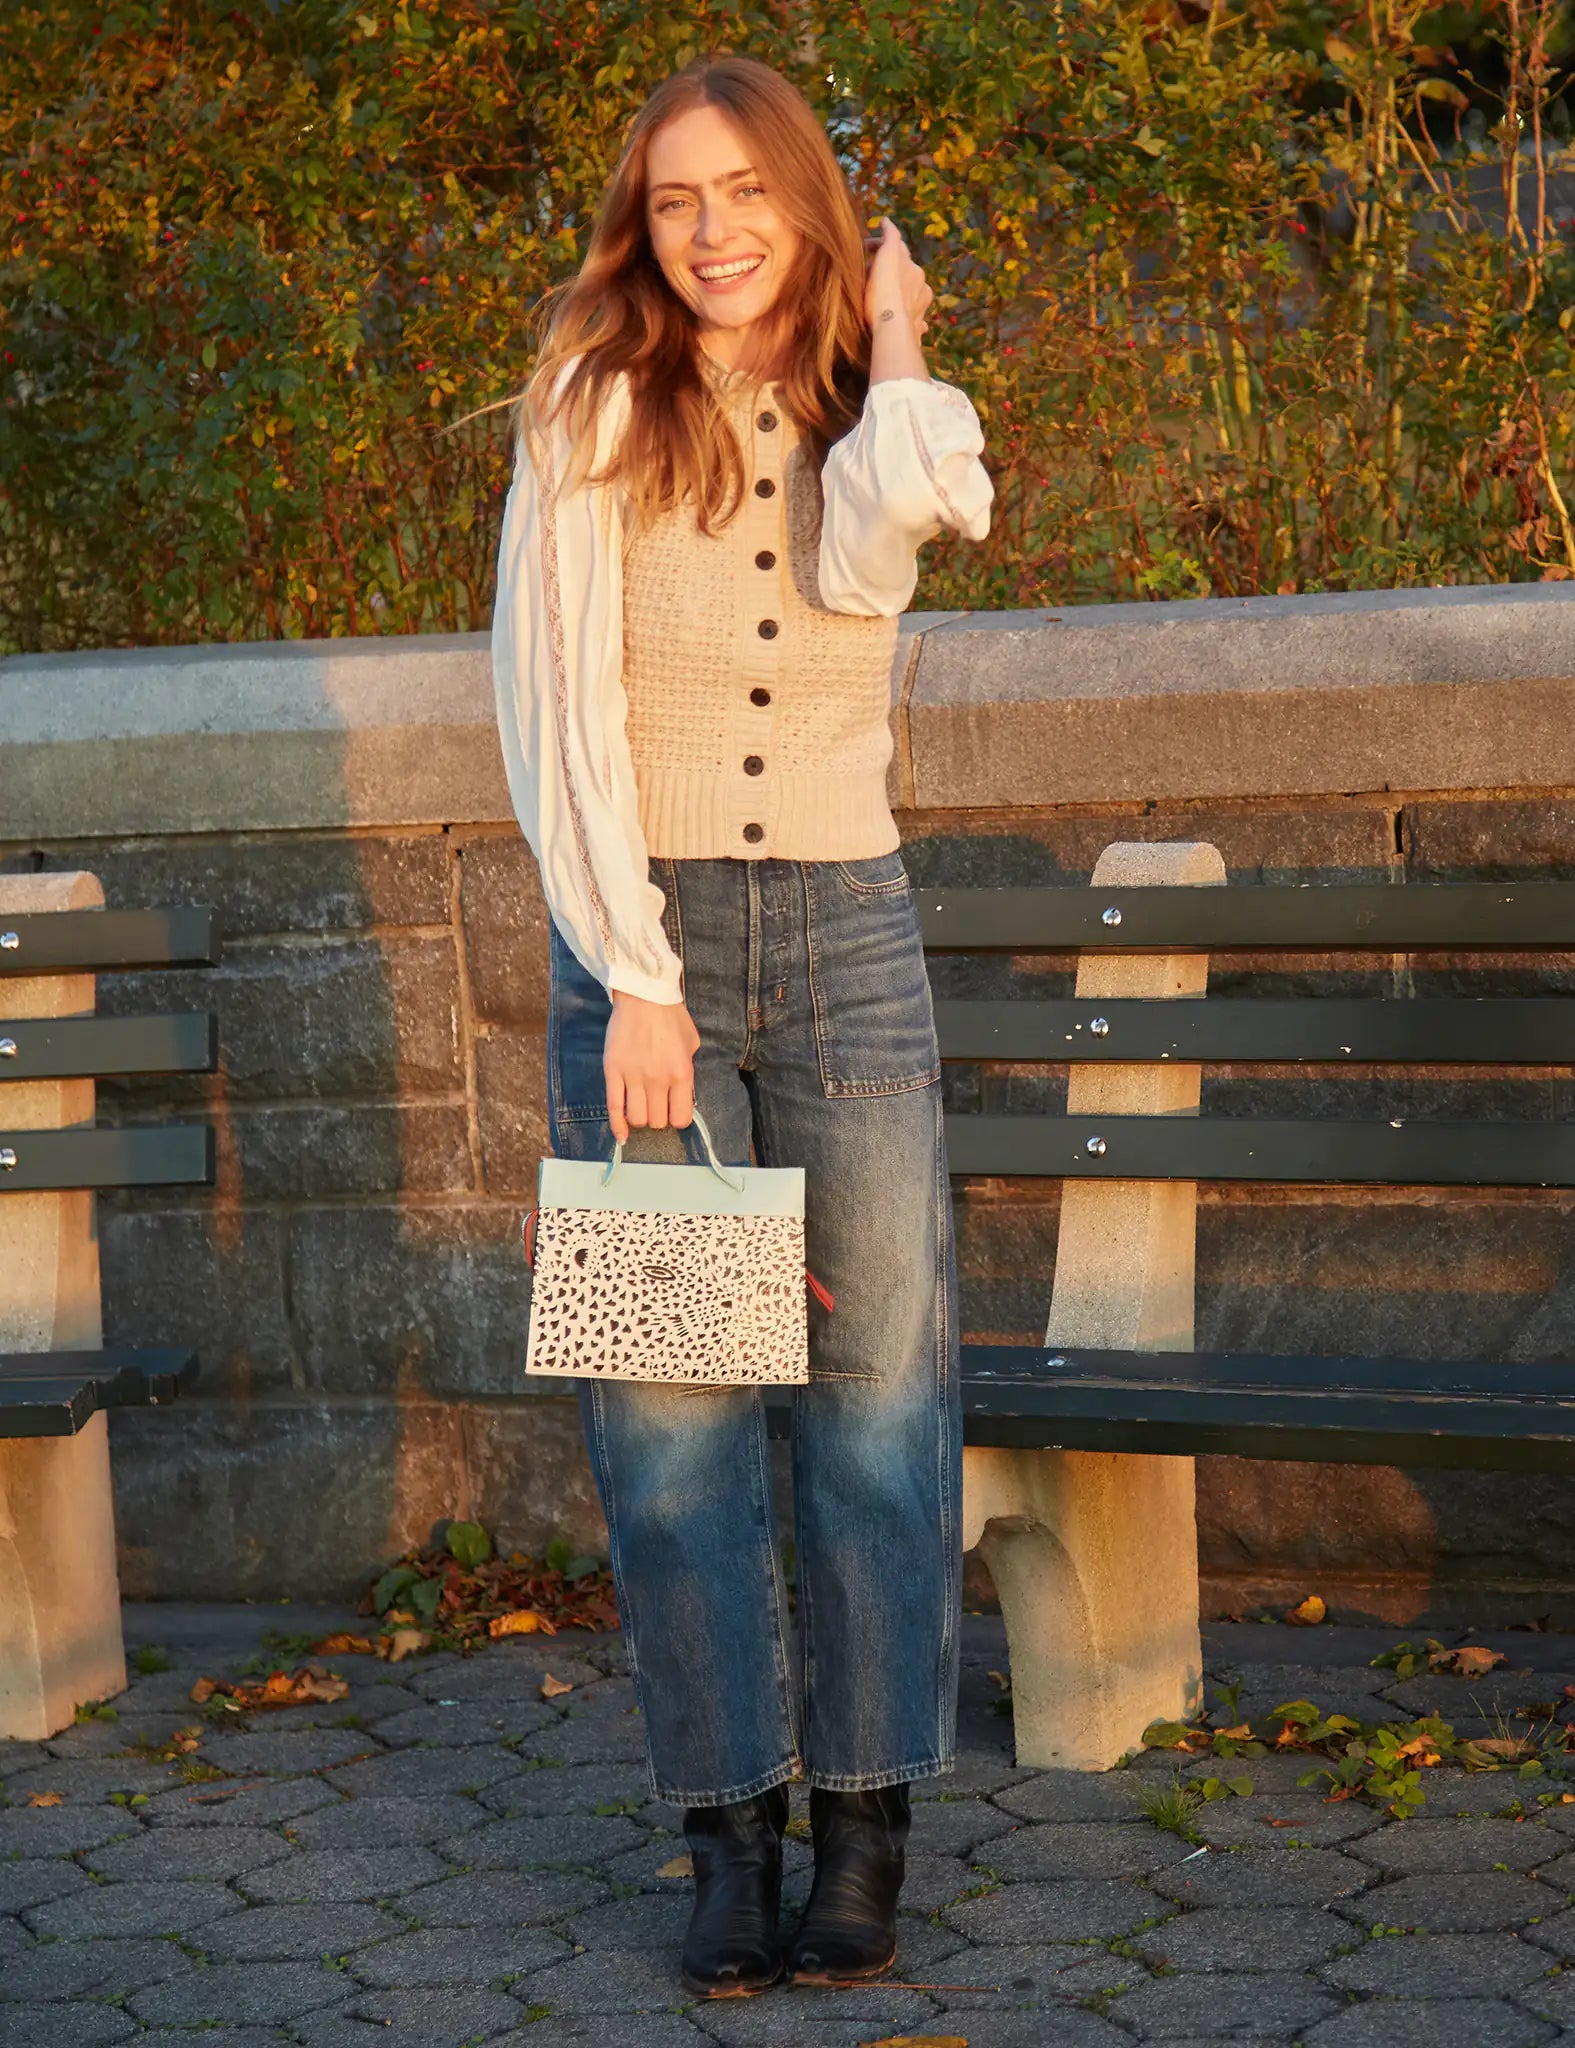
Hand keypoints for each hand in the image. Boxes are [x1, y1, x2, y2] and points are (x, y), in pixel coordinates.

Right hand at [604, 992, 701, 1143]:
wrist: (643, 994)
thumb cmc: (671, 1016)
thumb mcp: (692, 1043)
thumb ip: (687, 1071)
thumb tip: (682, 1093)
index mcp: (682, 1073)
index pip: (681, 1118)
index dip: (677, 1118)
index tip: (674, 1110)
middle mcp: (658, 1079)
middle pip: (657, 1121)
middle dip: (659, 1117)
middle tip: (657, 1105)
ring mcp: (633, 1077)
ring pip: (637, 1118)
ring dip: (640, 1118)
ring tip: (641, 1106)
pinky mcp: (613, 1071)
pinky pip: (613, 1107)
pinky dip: (617, 1126)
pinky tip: (621, 1136)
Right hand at [864, 215, 932, 343]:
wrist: (892, 329)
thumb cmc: (884, 292)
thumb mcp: (886, 257)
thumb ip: (890, 237)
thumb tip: (887, 220)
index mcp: (912, 266)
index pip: (897, 248)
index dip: (880, 245)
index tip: (866, 247)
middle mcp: (920, 284)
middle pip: (905, 270)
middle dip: (892, 268)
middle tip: (874, 271)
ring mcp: (921, 306)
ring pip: (912, 293)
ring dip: (902, 290)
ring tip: (887, 295)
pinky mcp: (918, 326)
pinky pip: (916, 317)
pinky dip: (909, 314)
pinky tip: (904, 318)